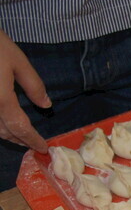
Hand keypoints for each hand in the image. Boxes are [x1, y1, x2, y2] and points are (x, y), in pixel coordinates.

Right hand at [0, 30, 48, 151]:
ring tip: (19, 136)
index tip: (42, 148)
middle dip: (19, 140)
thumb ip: (33, 85)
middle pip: (3, 131)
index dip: (32, 140)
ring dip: (6, 134)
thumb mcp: (18, 62)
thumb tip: (46, 105)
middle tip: (32, 144)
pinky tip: (3, 122)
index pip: (20, 127)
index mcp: (1, 100)